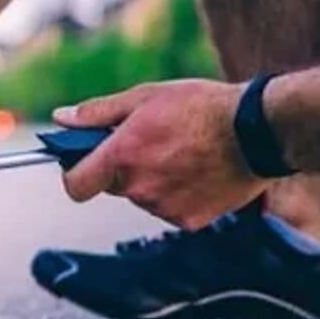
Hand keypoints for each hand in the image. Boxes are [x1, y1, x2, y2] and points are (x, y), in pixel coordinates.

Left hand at [53, 80, 268, 229]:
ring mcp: (164, 208)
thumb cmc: (201, 107)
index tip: (83, 161)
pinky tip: (198, 171)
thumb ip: (98, 112)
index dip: (74, 173)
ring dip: (152, 180)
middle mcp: (139, 187)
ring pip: (143, 197)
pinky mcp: (188, 222)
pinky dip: (178, 194)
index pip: (76, 184)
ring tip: (182, 152)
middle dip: (122, 168)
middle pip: (113, 186)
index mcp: (122, 156)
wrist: (257, 131)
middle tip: (149, 142)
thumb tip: (62, 118)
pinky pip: (170, 209)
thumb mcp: (144, 97)